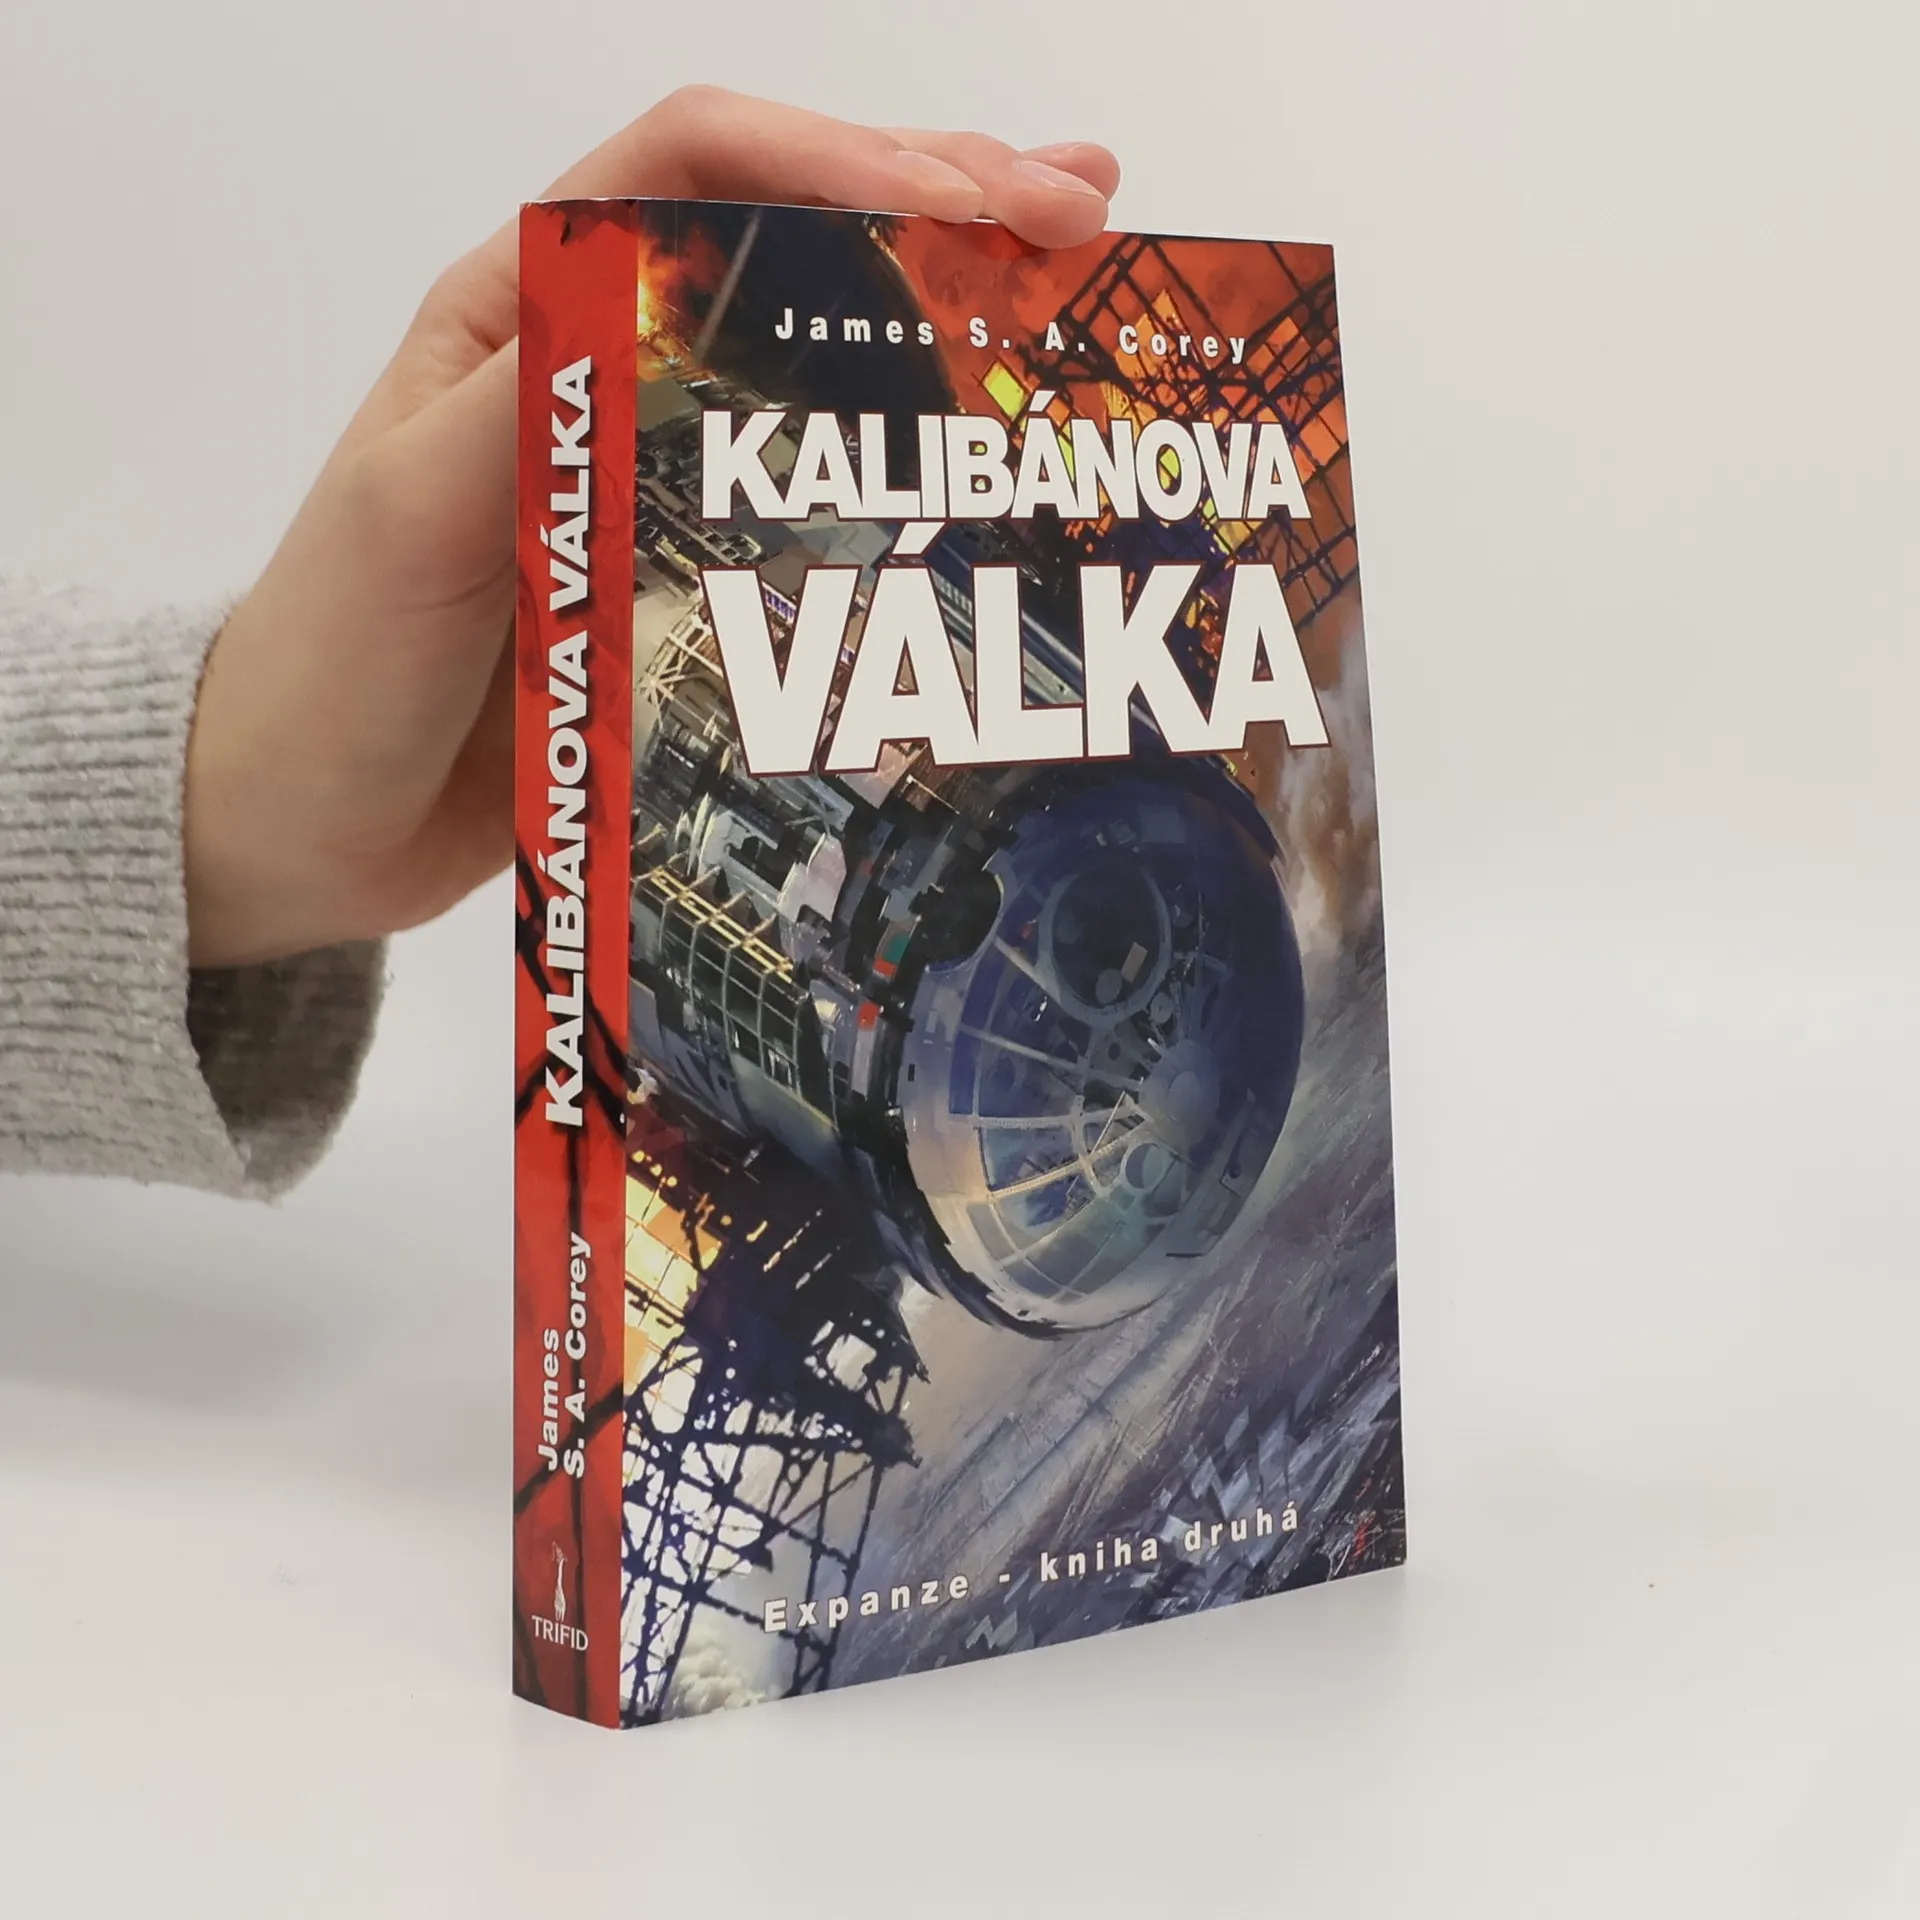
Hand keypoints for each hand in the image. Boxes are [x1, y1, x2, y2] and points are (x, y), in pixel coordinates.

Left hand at [183, 87, 1119, 967]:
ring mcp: (658, 470)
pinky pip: (817, 494)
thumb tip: (666, 308)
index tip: (964, 200)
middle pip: (786, 239)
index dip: (837, 159)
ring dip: (945, 313)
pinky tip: (982, 457)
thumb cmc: (332, 662)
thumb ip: (528, 403)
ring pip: (821, 357)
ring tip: (1066, 288)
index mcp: (526, 309)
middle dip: (937, 204)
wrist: (311, 819)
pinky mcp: (690, 570)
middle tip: (1079, 209)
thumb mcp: (406, 512)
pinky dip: (910, 462)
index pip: (694, 170)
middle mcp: (605, 366)